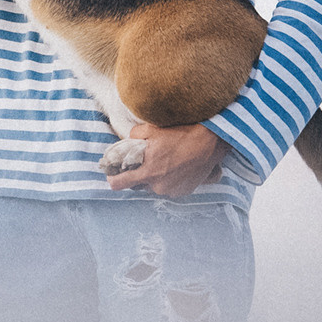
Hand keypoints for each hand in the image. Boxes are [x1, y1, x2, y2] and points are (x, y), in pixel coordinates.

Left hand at [106, 122, 224, 197]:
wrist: (208, 142)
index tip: (113, 175)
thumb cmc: (180, 134)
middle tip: (142, 163)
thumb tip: (127, 141)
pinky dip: (168, 180)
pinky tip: (174, 167)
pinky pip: (168, 188)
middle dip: (136, 176)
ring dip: (153, 178)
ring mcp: (171, 190)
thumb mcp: (151, 129)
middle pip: (137, 186)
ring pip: (153, 187)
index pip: (119, 184)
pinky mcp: (183, 191)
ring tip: (162, 162)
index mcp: (147, 171)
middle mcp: (157, 185)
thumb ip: (133, 137)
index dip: (114, 179)